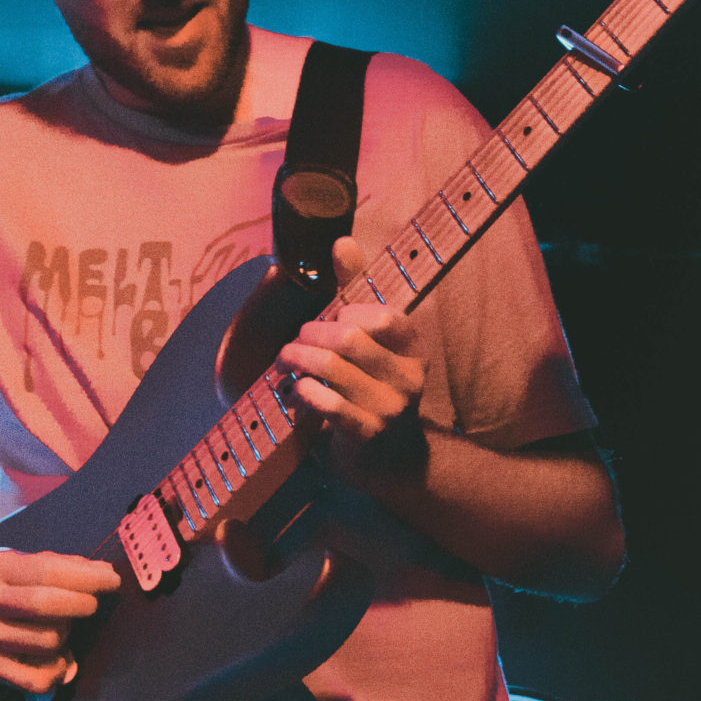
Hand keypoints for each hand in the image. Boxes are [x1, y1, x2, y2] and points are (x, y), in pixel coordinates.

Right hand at [0, 547, 119, 692]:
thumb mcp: (11, 564)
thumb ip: (52, 565)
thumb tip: (99, 572)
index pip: (48, 571)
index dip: (86, 577)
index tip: (111, 579)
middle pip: (47, 605)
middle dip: (82, 604)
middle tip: (91, 604)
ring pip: (47, 642)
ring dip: (67, 638)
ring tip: (62, 630)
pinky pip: (36, 679)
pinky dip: (56, 671)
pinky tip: (57, 660)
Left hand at [275, 235, 426, 481]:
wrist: (391, 459)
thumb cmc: (372, 383)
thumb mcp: (371, 337)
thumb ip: (356, 288)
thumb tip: (341, 241)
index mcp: (414, 347)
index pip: (380, 316)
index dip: (346, 314)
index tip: (331, 321)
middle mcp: (409, 377)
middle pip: (348, 339)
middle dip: (310, 335)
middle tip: (294, 343)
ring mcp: (390, 408)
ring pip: (332, 370)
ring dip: (297, 361)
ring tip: (286, 363)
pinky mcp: (367, 434)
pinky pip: (325, 404)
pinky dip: (301, 393)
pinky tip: (294, 393)